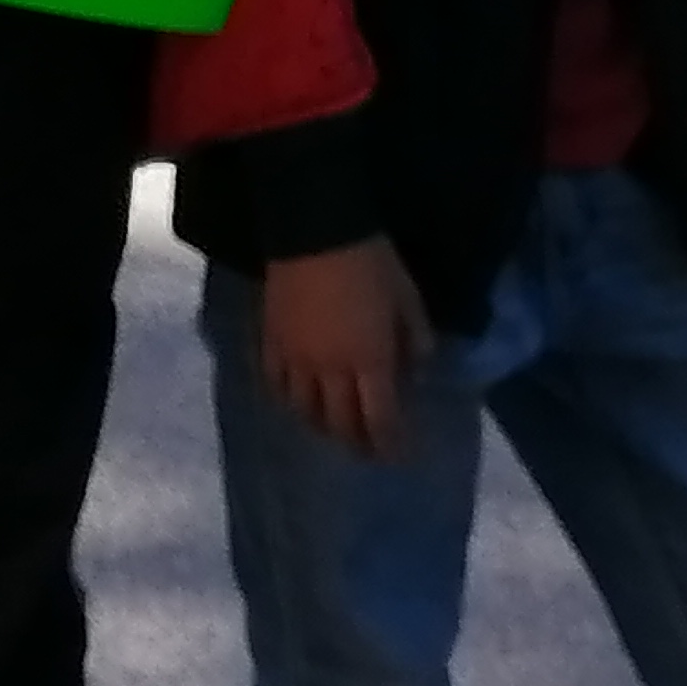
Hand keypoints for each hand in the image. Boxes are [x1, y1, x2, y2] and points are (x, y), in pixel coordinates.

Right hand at [261, 237, 433, 457]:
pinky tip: (295, 401)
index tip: (398, 456)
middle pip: (340, 424)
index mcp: (369, 361)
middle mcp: (330, 371)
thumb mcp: (408, 299)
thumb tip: (414, 370)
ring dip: (321, 426)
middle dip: (356, 443)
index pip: (379, 420)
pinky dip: (287, 400)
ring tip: (332, 428)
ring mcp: (295, 359)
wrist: (315, 229)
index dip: (389, 444)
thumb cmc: (370, 262)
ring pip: (304, 410)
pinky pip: (275, 384)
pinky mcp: (270, 342)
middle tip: (367, 450)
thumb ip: (415, 340)